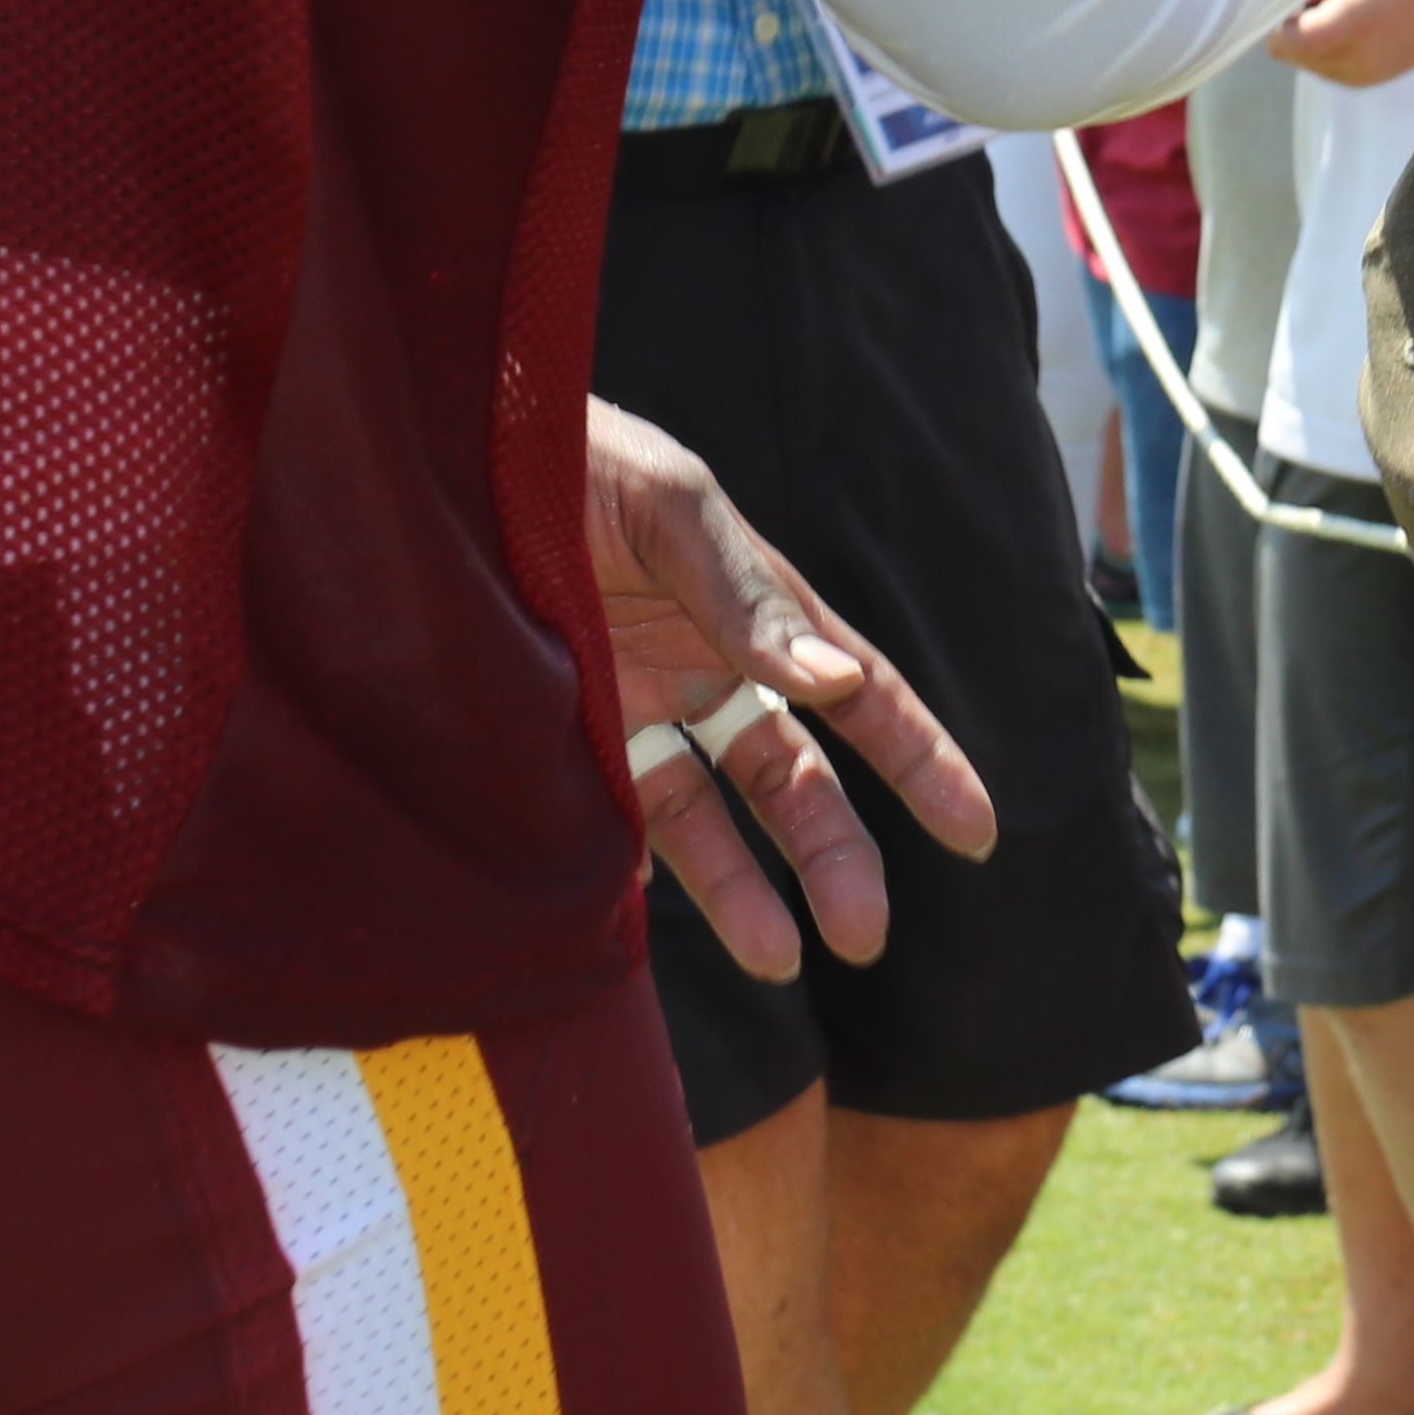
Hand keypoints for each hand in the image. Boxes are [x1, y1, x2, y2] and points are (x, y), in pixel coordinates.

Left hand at [581, 397, 994, 978]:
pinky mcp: (561, 742)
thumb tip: (840, 682)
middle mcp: (704, 670)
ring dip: (748, 890)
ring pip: (710, 819)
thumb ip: (748, 597)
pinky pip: (612, 822)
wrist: (436, 459)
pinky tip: (650, 914)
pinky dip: (636, 873)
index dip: (922, 762)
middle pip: (793, 779)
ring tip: (779, 958)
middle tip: (864, 936)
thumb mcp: (672, 504)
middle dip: (837, 857)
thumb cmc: (573, 455)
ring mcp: (634, 709)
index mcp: (756, 610)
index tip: (976, 834)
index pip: (859, 696)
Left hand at [1269, 0, 1413, 85]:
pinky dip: (1324, 41)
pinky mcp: (1366, 80)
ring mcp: (1361, 76)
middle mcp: (1355, 60)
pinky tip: (1353, 14)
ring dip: (1307, 30)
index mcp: (1356, 24)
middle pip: (1287, 50)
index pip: (1287, 39)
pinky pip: (1323, 64)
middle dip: (1290, 19)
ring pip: (1302, 59)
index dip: (1274, 13)